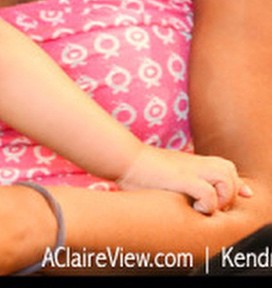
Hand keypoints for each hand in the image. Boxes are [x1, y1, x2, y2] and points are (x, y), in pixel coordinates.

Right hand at [117, 145, 252, 213]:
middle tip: (215, 204)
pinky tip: (195, 207)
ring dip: (222, 195)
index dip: (235, 183)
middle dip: (229, 191)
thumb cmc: (137, 170)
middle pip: (228, 169)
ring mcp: (188, 169)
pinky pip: (208, 192)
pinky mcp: (181, 178)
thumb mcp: (161, 171)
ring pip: (225, 177)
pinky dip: (208, 203)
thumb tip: (178, 191)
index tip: (241, 194)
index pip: (224, 168)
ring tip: (207, 205)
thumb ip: (176, 177)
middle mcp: (193, 164)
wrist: (123, 158)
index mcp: (190, 163)